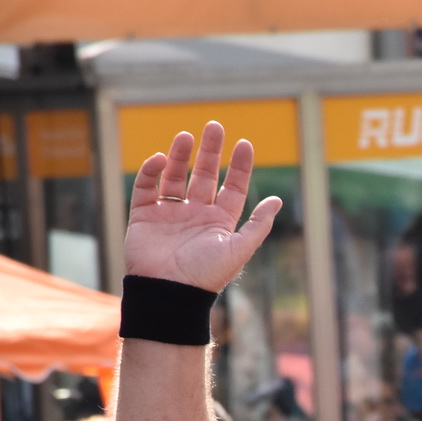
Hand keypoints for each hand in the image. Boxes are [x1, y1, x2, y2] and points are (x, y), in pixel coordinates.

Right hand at [126, 122, 283, 291]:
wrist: (168, 293)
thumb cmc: (205, 275)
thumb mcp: (239, 249)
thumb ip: (258, 225)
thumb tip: (277, 201)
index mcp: (219, 223)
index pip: (232, 187)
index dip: (239, 166)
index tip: (244, 144)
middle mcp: (196, 215)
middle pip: (204, 175)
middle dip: (210, 151)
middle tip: (214, 126)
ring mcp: (169, 215)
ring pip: (174, 177)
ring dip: (180, 156)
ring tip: (186, 136)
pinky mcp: (143, 216)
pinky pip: (146, 188)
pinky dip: (150, 172)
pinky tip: (159, 160)